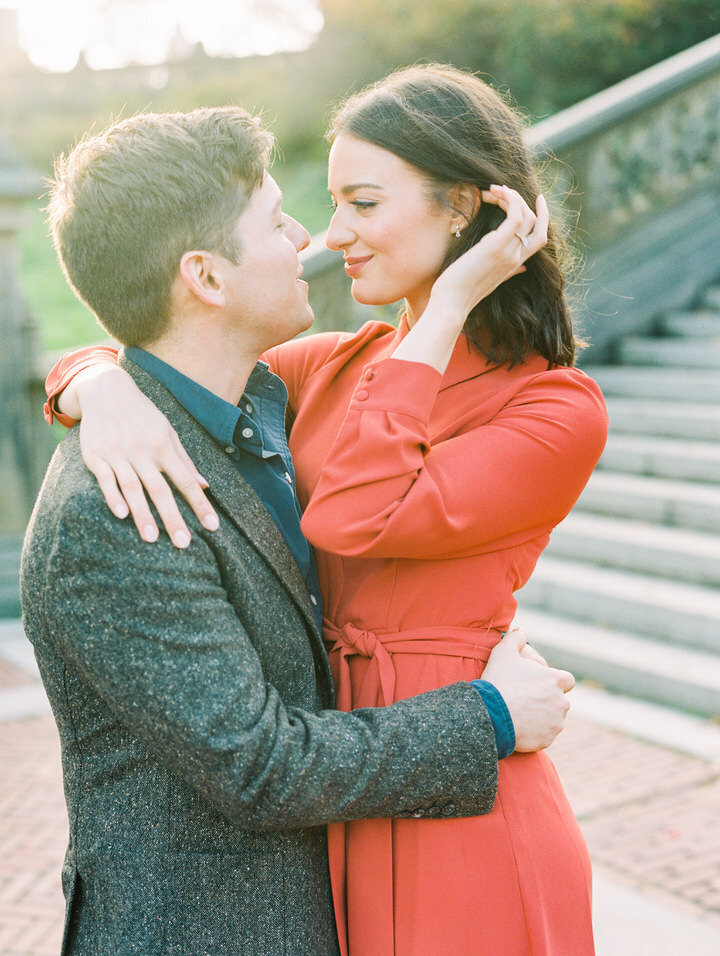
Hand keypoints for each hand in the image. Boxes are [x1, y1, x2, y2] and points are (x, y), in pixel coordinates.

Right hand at [73, 364, 218, 546]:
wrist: (106, 390)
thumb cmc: (143, 415)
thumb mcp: (168, 431)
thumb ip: (185, 460)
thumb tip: (205, 485)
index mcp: (164, 446)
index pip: (186, 480)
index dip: (200, 504)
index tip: (212, 526)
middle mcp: (143, 452)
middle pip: (160, 490)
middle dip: (173, 518)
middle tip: (183, 544)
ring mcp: (118, 454)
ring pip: (133, 488)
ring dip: (143, 514)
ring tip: (152, 539)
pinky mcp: (96, 456)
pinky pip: (105, 479)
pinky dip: (113, 496)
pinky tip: (121, 514)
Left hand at [429, 186, 547, 319]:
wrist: (452, 303)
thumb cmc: (463, 291)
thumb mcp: (491, 279)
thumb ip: (509, 271)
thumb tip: (522, 269)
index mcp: (515, 264)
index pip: (540, 237)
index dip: (543, 216)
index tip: (538, 199)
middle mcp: (516, 257)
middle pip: (534, 222)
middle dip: (521, 200)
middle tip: (501, 190)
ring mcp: (509, 252)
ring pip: (525, 215)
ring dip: (511, 196)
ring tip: (493, 189)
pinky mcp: (496, 246)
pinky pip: (515, 215)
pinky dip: (509, 199)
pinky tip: (494, 193)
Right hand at [482, 628, 573, 751]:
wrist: (490, 715)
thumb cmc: (498, 681)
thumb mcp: (503, 652)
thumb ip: (515, 638)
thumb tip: (521, 630)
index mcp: (555, 680)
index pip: (567, 680)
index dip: (555, 681)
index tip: (542, 684)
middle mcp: (561, 702)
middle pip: (560, 701)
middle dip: (548, 700)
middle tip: (527, 700)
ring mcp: (556, 723)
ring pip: (554, 719)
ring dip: (543, 717)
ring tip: (522, 714)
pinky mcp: (547, 740)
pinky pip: (545, 736)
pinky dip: (536, 733)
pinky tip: (520, 727)